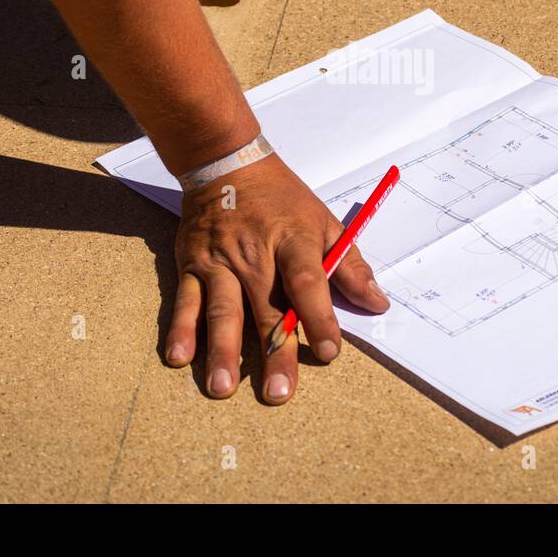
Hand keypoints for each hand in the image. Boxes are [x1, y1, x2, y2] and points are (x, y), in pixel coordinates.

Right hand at [165, 153, 389, 403]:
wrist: (225, 164)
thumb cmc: (282, 198)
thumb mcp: (324, 221)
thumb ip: (350, 266)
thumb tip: (378, 304)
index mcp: (293, 240)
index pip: (308, 282)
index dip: (319, 317)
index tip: (330, 351)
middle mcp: (255, 255)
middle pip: (266, 308)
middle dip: (273, 353)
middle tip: (279, 392)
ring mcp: (219, 261)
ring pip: (222, 311)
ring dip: (222, 351)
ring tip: (223, 387)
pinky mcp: (191, 265)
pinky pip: (185, 301)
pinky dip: (180, 329)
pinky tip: (179, 357)